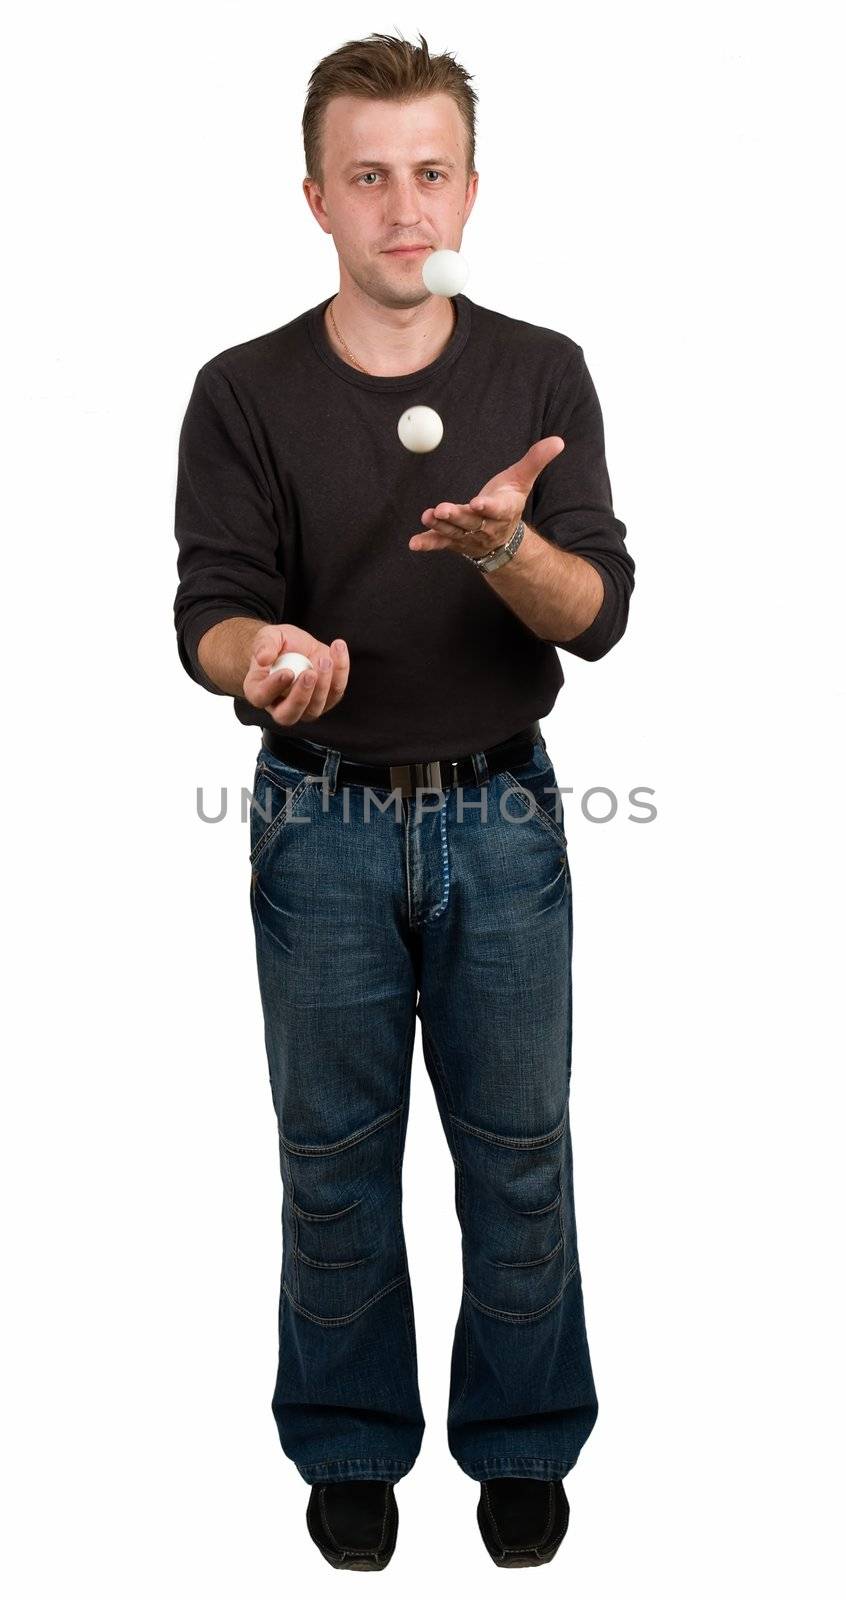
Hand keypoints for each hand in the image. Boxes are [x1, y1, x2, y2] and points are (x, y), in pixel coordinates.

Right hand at [243, 623, 349, 725]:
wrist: (296, 645)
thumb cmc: (278, 645)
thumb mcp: (268, 636)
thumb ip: (264, 645)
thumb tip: (263, 658)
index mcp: (259, 690)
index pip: (261, 697)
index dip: (273, 687)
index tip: (287, 672)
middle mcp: (280, 705)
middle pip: (288, 715)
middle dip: (301, 696)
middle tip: (310, 673)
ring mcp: (305, 707)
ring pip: (314, 708)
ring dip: (323, 684)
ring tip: (325, 660)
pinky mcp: (326, 699)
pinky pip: (336, 691)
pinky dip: (341, 670)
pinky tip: (337, 649)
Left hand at [408, 435, 565, 558]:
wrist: (503, 540)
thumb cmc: (509, 502)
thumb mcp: (523, 481)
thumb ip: (536, 461)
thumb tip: (558, 440)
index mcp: (503, 511)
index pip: (497, 509)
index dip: (488, 507)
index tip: (478, 503)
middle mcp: (485, 527)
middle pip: (470, 522)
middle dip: (456, 516)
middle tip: (442, 509)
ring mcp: (468, 536)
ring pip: (453, 531)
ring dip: (440, 525)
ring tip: (428, 515)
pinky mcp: (454, 542)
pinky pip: (440, 543)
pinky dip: (427, 543)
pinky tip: (414, 543)